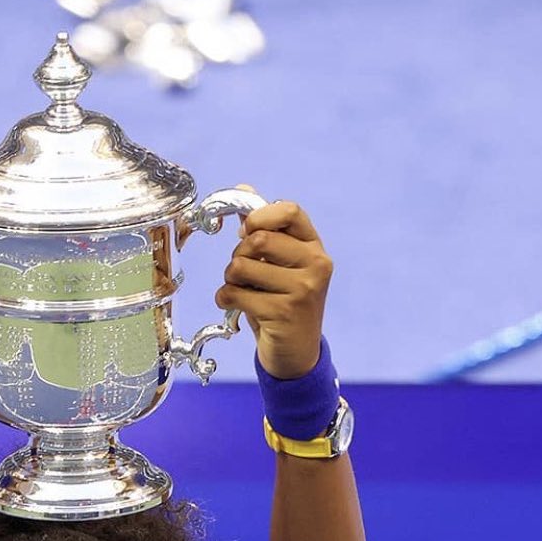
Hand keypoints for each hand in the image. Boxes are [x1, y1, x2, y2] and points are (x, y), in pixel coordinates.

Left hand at [215, 199, 332, 379]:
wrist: (295, 353)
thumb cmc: (281, 303)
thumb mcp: (276, 265)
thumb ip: (262, 228)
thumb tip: (244, 187)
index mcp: (314, 246)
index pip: (288, 210)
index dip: (258, 217)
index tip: (246, 234)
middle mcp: (316, 264)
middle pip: (257, 238)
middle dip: (238, 255)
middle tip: (242, 273)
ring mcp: (304, 289)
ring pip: (241, 266)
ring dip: (230, 281)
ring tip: (242, 292)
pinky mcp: (285, 312)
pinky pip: (235, 294)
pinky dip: (225, 300)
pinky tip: (234, 308)